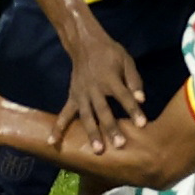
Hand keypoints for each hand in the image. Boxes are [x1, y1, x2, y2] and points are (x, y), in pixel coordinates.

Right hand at [56, 20, 144, 156]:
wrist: (84, 45)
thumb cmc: (110, 54)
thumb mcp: (126, 61)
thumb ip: (134, 81)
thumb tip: (142, 100)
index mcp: (110, 79)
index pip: (124, 96)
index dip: (133, 110)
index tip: (142, 124)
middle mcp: (94, 88)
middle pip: (103, 111)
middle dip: (111, 128)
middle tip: (119, 145)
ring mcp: (81, 94)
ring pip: (86, 116)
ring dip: (91, 133)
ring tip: (97, 150)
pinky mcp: (72, 97)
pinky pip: (65, 113)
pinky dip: (58, 127)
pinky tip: (52, 142)